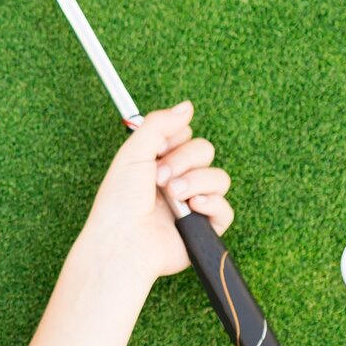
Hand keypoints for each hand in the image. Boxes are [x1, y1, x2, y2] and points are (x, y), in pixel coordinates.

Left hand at [79, 99, 235, 282]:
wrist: (123, 239)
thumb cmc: (120, 200)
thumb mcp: (134, 152)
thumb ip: (159, 124)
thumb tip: (187, 106)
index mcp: (158, 163)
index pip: (185, 136)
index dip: (175, 140)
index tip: (156, 151)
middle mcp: (176, 181)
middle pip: (205, 151)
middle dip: (184, 161)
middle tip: (159, 177)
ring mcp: (191, 204)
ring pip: (219, 178)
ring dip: (196, 182)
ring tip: (173, 195)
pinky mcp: (203, 228)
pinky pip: (225, 208)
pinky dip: (210, 205)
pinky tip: (192, 208)